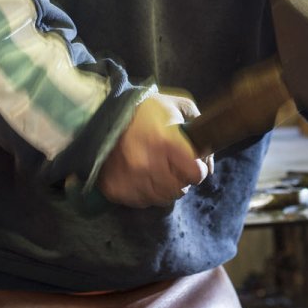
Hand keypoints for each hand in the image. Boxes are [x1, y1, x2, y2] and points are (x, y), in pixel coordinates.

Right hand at [97, 92, 212, 206]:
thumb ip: (198, 124)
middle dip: (181, 178)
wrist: (99, 114)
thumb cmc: (142, 109)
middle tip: (173, 166)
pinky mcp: (116, 190)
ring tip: (157, 171)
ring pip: (161, 199)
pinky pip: (140, 202)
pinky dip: (144, 193)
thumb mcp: (176, 104)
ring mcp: (131, 180)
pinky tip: (141, 177)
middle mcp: (149, 165)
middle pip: (180, 190)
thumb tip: (208, 160)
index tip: (194, 163)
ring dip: (164, 188)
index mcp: (166, 143)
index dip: (198, 169)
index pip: (196, 174)